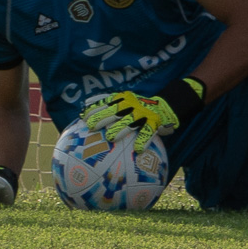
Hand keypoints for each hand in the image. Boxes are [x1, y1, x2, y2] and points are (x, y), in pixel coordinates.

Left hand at [80, 78, 204, 151]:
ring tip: (111, 137)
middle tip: (91, 126)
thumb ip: (108, 105)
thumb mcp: (124, 101)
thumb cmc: (137, 109)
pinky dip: (143, 140)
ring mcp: (143, 114)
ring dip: (120, 128)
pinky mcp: (154, 123)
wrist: (164, 106)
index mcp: (123, 99)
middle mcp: (132, 105)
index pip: (106, 102)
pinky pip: (148, 132)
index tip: (83, 117)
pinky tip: (138, 150)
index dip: (94, 109)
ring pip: (130, 121)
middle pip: (115, 111)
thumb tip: (84, 110)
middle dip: (103, 117)